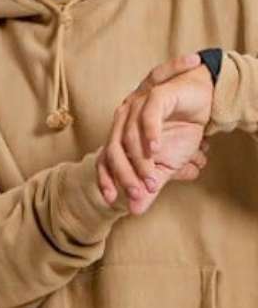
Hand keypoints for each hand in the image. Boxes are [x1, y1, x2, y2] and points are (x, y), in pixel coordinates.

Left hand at [97, 54, 213, 214]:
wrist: (203, 100)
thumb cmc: (180, 131)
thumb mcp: (165, 165)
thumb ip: (149, 187)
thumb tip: (135, 211)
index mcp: (120, 137)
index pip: (105, 160)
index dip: (105, 179)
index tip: (111, 200)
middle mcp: (122, 121)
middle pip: (114, 150)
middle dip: (125, 174)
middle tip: (140, 193)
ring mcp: (135, 107)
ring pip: (129, 136)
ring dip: (141, 161)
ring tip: (153, 180)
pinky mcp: (155, 96)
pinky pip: (148, 115)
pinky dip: (150, 132)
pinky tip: (156, 148)